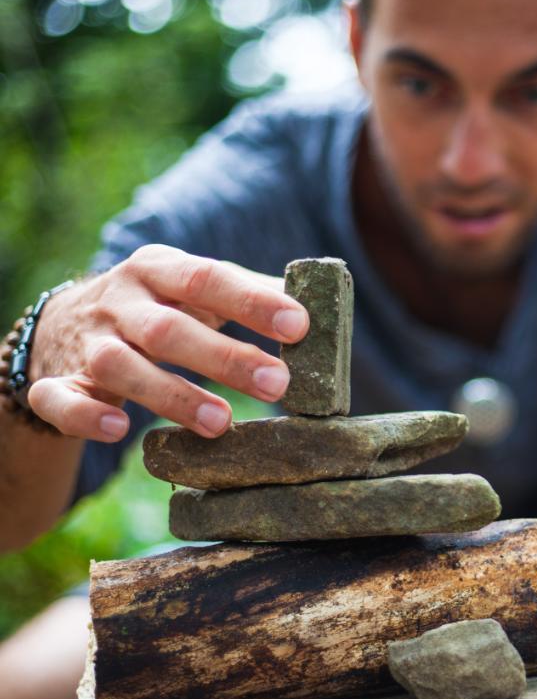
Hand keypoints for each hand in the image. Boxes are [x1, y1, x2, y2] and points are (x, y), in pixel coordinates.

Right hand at [26, 244, 308, 440]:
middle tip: (278, 384)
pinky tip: (120, 429)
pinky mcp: (54, 384)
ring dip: (172, 395)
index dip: (252, 302)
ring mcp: (85, 343)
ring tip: (224, 422)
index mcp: (158, 269)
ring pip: (120, 366)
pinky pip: (59, 399)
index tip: (299, 324)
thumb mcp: (194, 290)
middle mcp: (119, 302)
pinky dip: (86, 415)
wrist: (64, 326)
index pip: (207, 278)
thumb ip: (249, 294)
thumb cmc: (157, 307)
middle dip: (225, 357)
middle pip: (169, 328)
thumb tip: (321, 305)